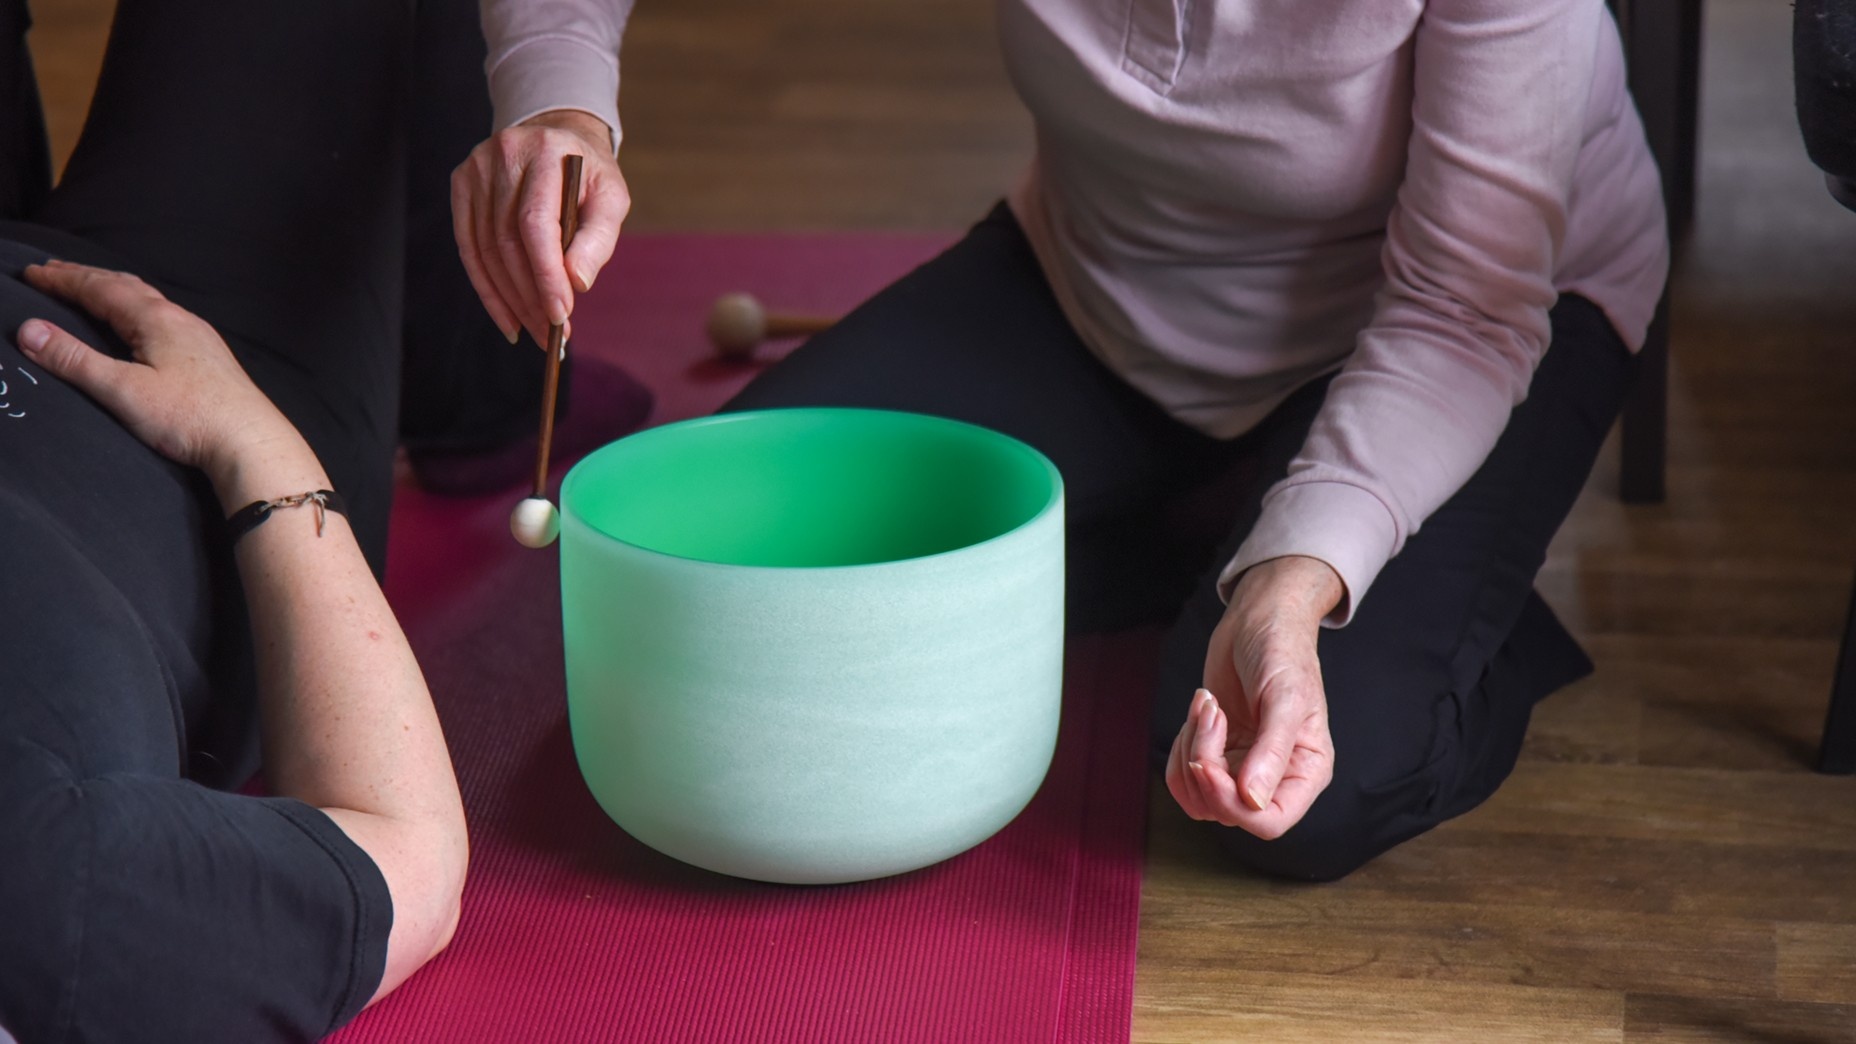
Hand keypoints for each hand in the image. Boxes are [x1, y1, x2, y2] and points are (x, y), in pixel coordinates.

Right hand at [16, 260, 305, 484]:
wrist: (251, 443)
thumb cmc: (192, 417)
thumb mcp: (122, 390)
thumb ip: (75, 360)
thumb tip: (30, 330)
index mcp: (156, 319)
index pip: (99, 288)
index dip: (62, 281)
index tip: (32, 274)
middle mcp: (180, 319)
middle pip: (125, 287)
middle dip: (85, 278)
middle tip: (53, 272)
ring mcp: (199, 337)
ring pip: (148, 301)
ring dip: (114, 290)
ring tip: (91, 288)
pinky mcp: (209, 357)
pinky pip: (166, 319)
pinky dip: (138, 310)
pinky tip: (142, 324)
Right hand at [450, 109, 629, 347]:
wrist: (557, 136)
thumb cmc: (589, 175)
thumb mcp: (611, 199)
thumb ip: (598, 239)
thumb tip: (577, 283)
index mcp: (546, 152)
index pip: (536, 223)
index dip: (545, 274)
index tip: (560, 315)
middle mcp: (504, 154)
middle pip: (507, 241)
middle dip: (530, 295)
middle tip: (551, 333)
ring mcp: (476, 168)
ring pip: (486, 249)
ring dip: (510, 299)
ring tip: (535, 329)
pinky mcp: (461, 183)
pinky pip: (468, 246)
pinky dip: (487, 287)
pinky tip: (506, 316)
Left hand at [1166, 555, 1343, 838]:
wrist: (1259, 621)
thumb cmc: (1283, 652)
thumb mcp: (1285, 698)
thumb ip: (1271, 752)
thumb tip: (1252, 801)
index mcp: (1305, 772)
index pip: (1268, 823)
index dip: (1231, 804)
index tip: (1208, 762)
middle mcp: (1275, 778)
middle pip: (1226, 811)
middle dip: (1205, 763)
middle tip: (1211, 714)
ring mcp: (1243, 768)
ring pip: (1199, 797)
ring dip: (1190, 750)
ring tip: (1208, 706)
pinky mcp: (1217, 754)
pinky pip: (1184, 776)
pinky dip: (1180, 745)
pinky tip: (1201, 710)